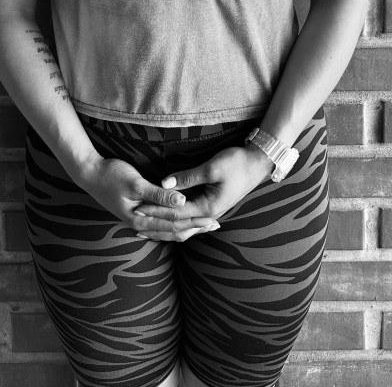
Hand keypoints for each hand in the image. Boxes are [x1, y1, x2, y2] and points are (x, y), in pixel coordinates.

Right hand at [78, 155, 221, 241]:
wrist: (89, 174)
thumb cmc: (111, 176)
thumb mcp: (135, 183)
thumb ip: (158, 194)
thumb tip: (182, 200)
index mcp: (142, 218)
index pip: (175, 223)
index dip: (195, 221)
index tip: (213, 219)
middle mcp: (141, 224)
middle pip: (173, 230)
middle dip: (194, 228)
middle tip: (214, 225)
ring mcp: (138, 220)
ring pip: (166, 230)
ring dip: (185, 227)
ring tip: (202, 226)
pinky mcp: (136, 213)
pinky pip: (159, 224)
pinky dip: (172, 224)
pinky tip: (178, 223)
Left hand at [133, 145, 273, 236]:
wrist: (258, 163)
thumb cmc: (236, 163)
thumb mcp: (211, 168)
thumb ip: (187, 177)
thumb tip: (164, 184)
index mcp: (208, 208)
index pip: (174, 212)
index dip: (155, 210)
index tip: (137, 207)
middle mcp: (208, 215)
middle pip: (176, 223)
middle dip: (155, 222)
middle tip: (134, 220)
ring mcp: (210, 212)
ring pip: (182, 223)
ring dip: (163, 224)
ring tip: (145, 227)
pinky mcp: (210, 205)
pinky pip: (188, 217)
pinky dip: (175, 219)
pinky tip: (166, 219)